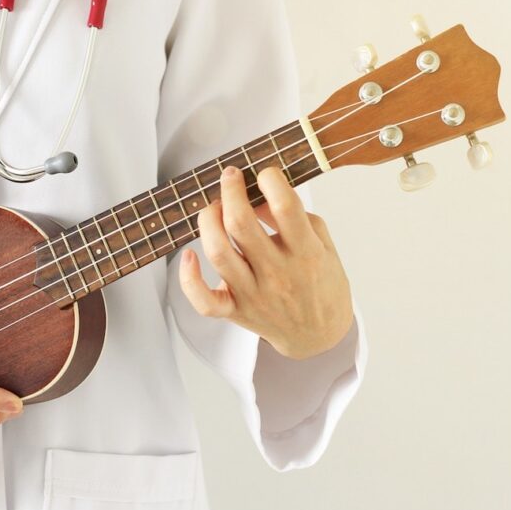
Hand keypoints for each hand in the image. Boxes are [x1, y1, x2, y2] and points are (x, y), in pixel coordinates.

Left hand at [179, 165, 352, 359]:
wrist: (319, 336)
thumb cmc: (321, 283)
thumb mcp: (323, 245)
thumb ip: (296, 217)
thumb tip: (259, 196)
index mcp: (306, 253)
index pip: (285, 207)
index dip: (270, 179)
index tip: (265, 174)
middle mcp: (278, 273)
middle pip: (241, 224)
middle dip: (230, 191)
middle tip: (230, 176)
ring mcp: (254, 294)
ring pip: (218, 253)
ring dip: (208, 220)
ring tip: (214, 206)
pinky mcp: (236, 311)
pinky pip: (204, 301)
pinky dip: (189, 279)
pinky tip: (187, 255)